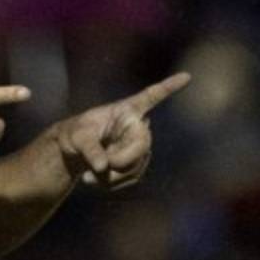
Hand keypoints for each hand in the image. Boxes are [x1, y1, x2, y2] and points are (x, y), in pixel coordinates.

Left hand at [53, 73, 189, 190]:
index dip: (169, 87)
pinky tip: (93, 180)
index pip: (150, 97)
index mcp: (125, 110)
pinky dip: (110, 183)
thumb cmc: (74, 135)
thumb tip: (103, 166)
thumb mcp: (77, 137)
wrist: (73, 153)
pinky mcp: (136, 164)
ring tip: (87, 176)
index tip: (186, 75)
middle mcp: (137, 126)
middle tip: (99, 167)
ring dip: (111, 177)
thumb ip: (89, 149)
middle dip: (120, 161)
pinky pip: (129, 178)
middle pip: (141, 146)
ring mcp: (139, 146)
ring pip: (135, 167)